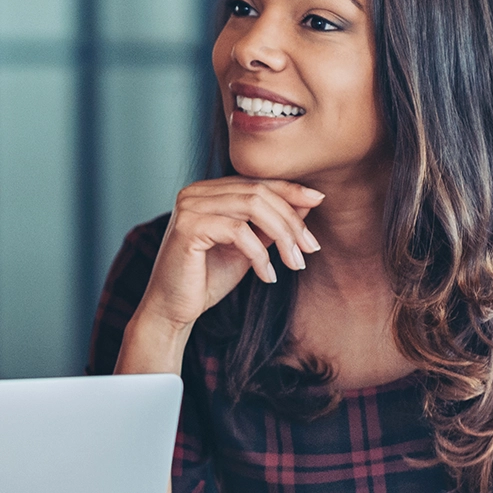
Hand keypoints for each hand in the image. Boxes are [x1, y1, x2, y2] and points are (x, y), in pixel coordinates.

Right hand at [136, 178, 324, 337]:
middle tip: (310, 249)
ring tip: (295, 263)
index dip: (291, 190)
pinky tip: (267, 275)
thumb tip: (309, 199)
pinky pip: (238, 231)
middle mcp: (195, 192)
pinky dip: (259, 254)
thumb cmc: (207, 279)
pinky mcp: (188, 227)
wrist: (173, 310)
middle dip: (291, 220)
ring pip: (252, 206)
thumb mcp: (249, 246)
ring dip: (282, 236)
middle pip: (258, 192)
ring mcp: (189, 207)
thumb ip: (270, 223)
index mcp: (207, 192)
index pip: (256, 182)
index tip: (319, 202)